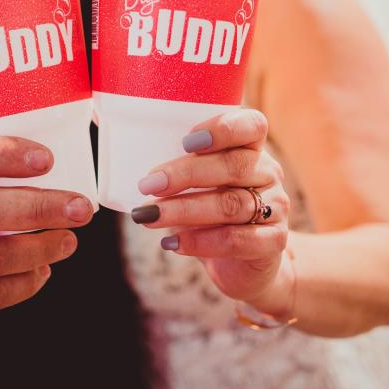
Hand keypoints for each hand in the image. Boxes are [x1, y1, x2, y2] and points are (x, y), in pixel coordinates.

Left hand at [131, 109, 292, 313]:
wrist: (244, 262)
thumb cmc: (211, 207)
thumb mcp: (198, 180)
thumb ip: (174, 159)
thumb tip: (112, 134)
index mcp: (251, 147)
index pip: (252, 126)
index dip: (222, 129)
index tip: (186, 141)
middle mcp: (268, 172)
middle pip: (233, 166)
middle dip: (185, 174)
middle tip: (148, 184)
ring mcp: (276, 207)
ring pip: (231, 204)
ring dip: (184, 210)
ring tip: (149, 216)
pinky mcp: (274, 242)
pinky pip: (237, 239)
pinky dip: (201, 242)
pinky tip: (173, 243)